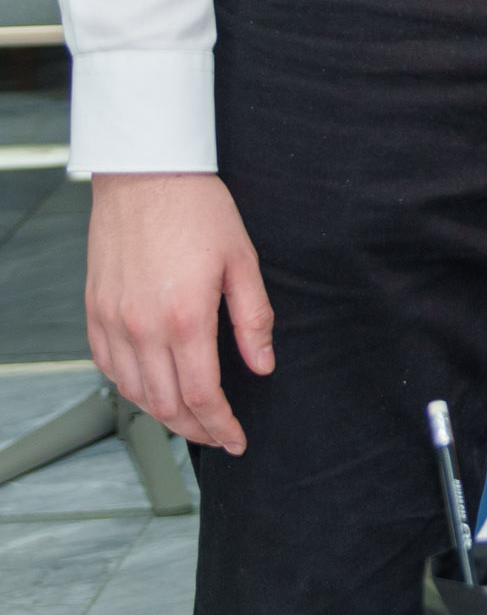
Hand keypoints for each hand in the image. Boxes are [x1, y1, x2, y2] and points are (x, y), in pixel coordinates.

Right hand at [86, 172, 272, 454]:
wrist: (145, 176)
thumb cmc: (196, 210)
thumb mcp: (243, 262)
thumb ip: (254, 319)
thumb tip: (263, 364)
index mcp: (186, 318)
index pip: (203, 395)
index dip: (221, 426)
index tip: (236, 438)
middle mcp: (142, 327)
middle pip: (167, 404)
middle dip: (196, 429)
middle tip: (218, 436)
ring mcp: (113, 321)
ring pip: (134, 392)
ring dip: (164, 414)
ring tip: (191, 419)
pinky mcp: (95, 312)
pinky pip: (109, 367)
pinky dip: (132, 387)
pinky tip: (152, 388)